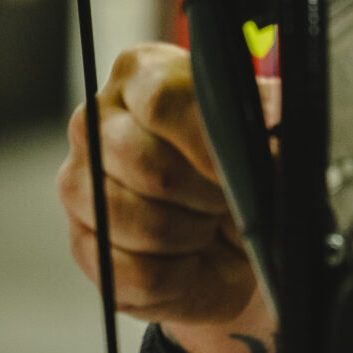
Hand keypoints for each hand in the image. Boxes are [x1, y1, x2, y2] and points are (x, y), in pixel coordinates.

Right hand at [59, 43, 277, 352]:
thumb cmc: (244, 172)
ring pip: (144, 225)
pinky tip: (188, 258)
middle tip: (226, 199)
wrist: (234, 238)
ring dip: (194, 236)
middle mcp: (95, 122)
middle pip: (150, 167)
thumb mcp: (268, 133)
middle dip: (206, 195)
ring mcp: (79, 186)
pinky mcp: (83, 247)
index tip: (236, 168)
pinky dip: (180, 277)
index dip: (206, 144)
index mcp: (140, 75)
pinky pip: (137, 274)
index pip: (161, 101)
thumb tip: (273, 108)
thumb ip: (271, 112)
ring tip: (207, 225)